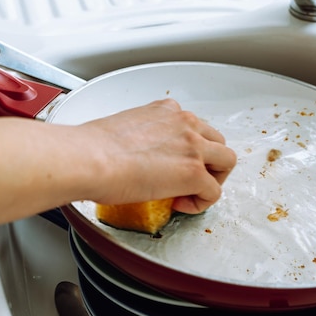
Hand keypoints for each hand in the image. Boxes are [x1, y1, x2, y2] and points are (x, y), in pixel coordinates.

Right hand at [80, 99, 236, 213]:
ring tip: (191, 192)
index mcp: (166, 111)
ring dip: (212, 179)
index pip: (194, 127)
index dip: (187, 150)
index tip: (172, 163)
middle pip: (217, 141)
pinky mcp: (194, 173)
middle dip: (208, 162)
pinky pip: (214, 192)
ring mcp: (193, 147)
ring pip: (226, 161)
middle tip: (188, 179)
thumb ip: (143, 138)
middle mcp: (184, 123)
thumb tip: (138, 156)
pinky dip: (201, 202)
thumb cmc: (92, 147)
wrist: (88, 158)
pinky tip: (180, 205)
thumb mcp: (124, 128)